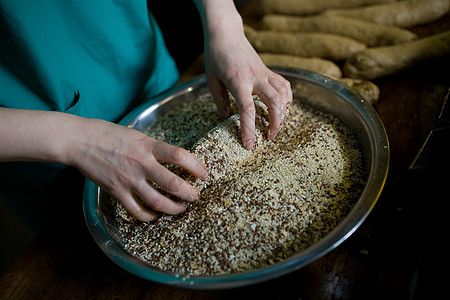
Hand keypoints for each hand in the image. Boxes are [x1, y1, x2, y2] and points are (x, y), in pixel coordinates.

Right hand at [68, 119, 207, 221]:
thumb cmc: (109, 134)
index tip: (204, 174)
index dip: (196, 167)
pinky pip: (136, 210)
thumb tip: (173, 158)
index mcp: (148, 146)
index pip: (179, 156)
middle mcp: (141, 163)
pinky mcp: (117, 191)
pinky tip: (155, 216)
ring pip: (157, 202)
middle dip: (189, 194)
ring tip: (181, 209)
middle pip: (172, 184)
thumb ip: (154, 147)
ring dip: (174, 209)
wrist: (80, 141)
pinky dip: (149, 217)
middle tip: (195, 196)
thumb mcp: (137, 135)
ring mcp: (128, 179)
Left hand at [196, 0, 292, 148]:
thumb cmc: (216, 57)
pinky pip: (285, 86)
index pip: (247, 109)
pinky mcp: (269, 71)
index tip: (249, 144)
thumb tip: (229, 118)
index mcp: (238, 81)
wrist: (226, 34)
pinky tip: (282, 108)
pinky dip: (287, 99)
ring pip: (284, 94)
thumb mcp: (212, 80)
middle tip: (270, 137)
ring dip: (284, 112)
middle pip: (274, 102)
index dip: (249, 129)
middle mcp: (255, 77)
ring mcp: (265, 73)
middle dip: (276, 123)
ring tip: (277, 125)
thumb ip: (220, 101)